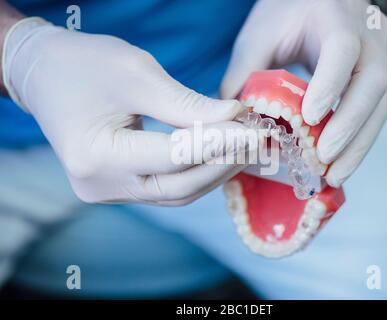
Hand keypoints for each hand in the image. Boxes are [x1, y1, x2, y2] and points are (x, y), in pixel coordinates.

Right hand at [3, 18, 249, 204]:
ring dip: (213, 172)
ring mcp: (107, 191)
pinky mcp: (117, 187)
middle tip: (256, 141)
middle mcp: (100, 185)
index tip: (253, 127)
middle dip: (223, 164)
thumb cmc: (83, 65)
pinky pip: (165, 187)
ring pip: (176, 192)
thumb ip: (187, 103)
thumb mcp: (137, 74)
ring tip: (244, 148)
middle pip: (180, 185)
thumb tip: (235, 116)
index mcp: (96, 155)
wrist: (45, 74)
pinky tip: (218, 155)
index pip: (176, 156)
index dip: (220, 142)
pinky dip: (194, 173)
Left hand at [221, 0, 386, 186]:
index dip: (329, 85)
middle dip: (348, 128)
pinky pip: (375, 113)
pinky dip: (357, 141)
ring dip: (358, 145)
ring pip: (380, 105)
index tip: (309, 119)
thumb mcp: (258, 37)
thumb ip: (243, 74)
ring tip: (334, 175)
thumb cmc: (285, 16)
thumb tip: (235, 124)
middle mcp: (369, 36)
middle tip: (323, 160)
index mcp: (336, 18)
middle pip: (372, 84)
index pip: (341, 50)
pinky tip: (339, 164)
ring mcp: (380, 56)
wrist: (318, 1)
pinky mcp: (379, 76)